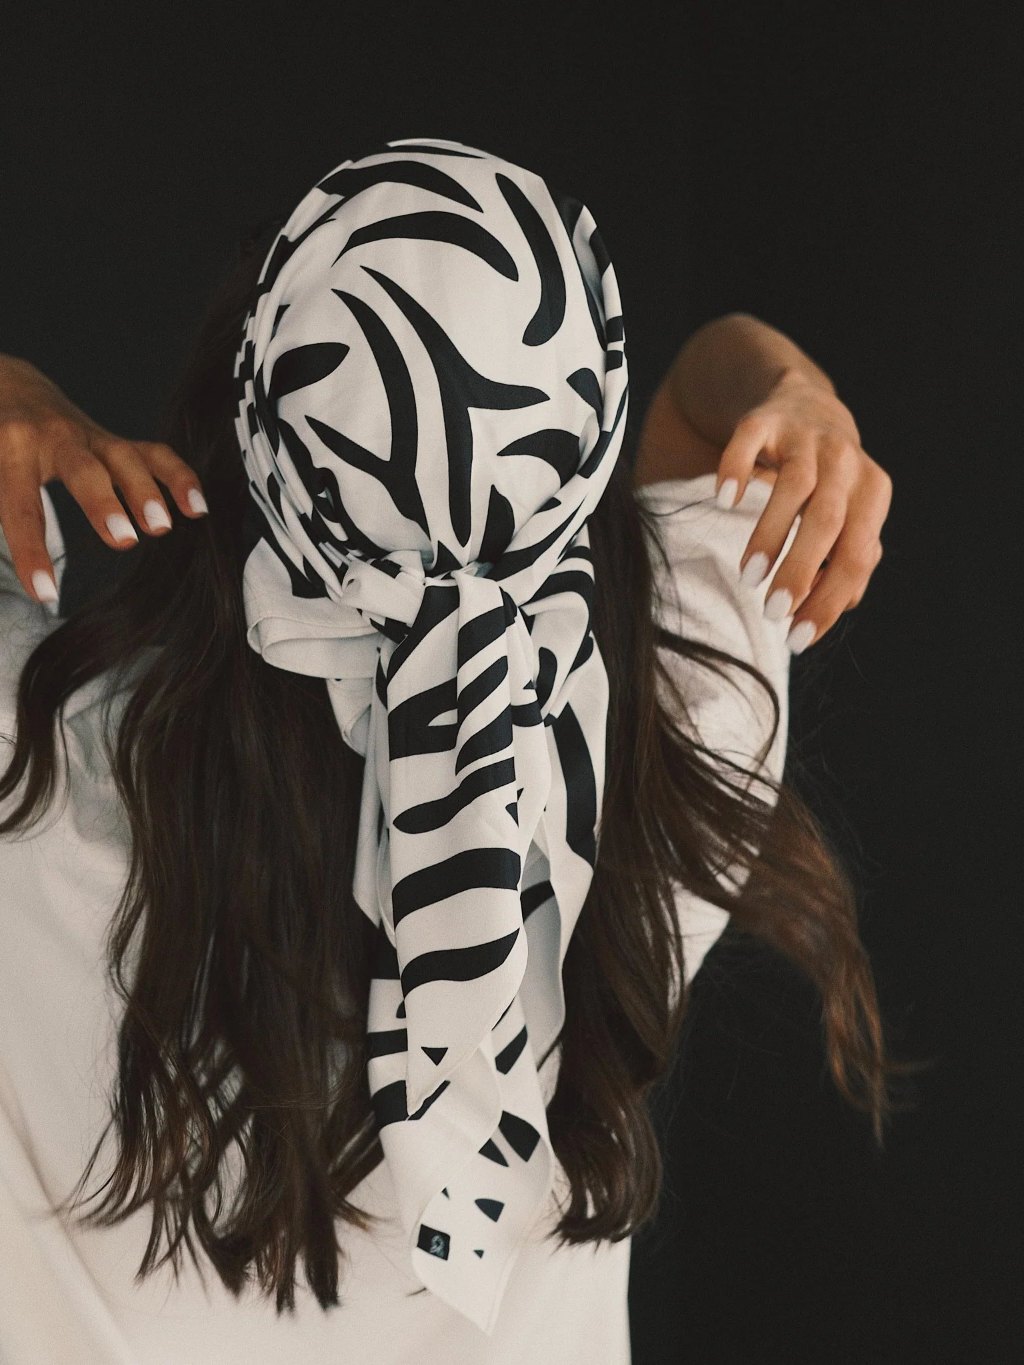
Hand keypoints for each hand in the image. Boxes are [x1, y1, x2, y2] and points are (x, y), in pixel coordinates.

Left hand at [0, 354, 207, 602]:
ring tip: (161, 528)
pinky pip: (154, 455)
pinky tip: (197, 509)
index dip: (32, 552)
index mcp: (10, 448)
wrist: (12, 389)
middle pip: (83, 471)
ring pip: (125, 459)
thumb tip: (19, 566)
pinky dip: (179, 478)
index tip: (44, 592)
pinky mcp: (117, 442)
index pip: (22, 508)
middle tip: (123, 541)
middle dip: (103, 505)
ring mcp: (92, 438)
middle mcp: (55, 438)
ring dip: (146, 492)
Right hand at [715, 369, 892, 650]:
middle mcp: (845, 462)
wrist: (805, 403)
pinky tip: (725, 500)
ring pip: (794, 487)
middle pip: (828, 521)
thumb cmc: (828, 482)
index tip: (798, 639)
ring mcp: (806, 437)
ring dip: (771, 533)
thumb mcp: (849, 517)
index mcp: (872, 493)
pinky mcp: (767, 418)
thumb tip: (836, 604)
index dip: (829, 600)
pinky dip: (738, 468)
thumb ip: (847, 560)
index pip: (856, 555)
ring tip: (749, 577)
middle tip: (773, 612)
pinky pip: (751, 439)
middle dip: (800, 570)